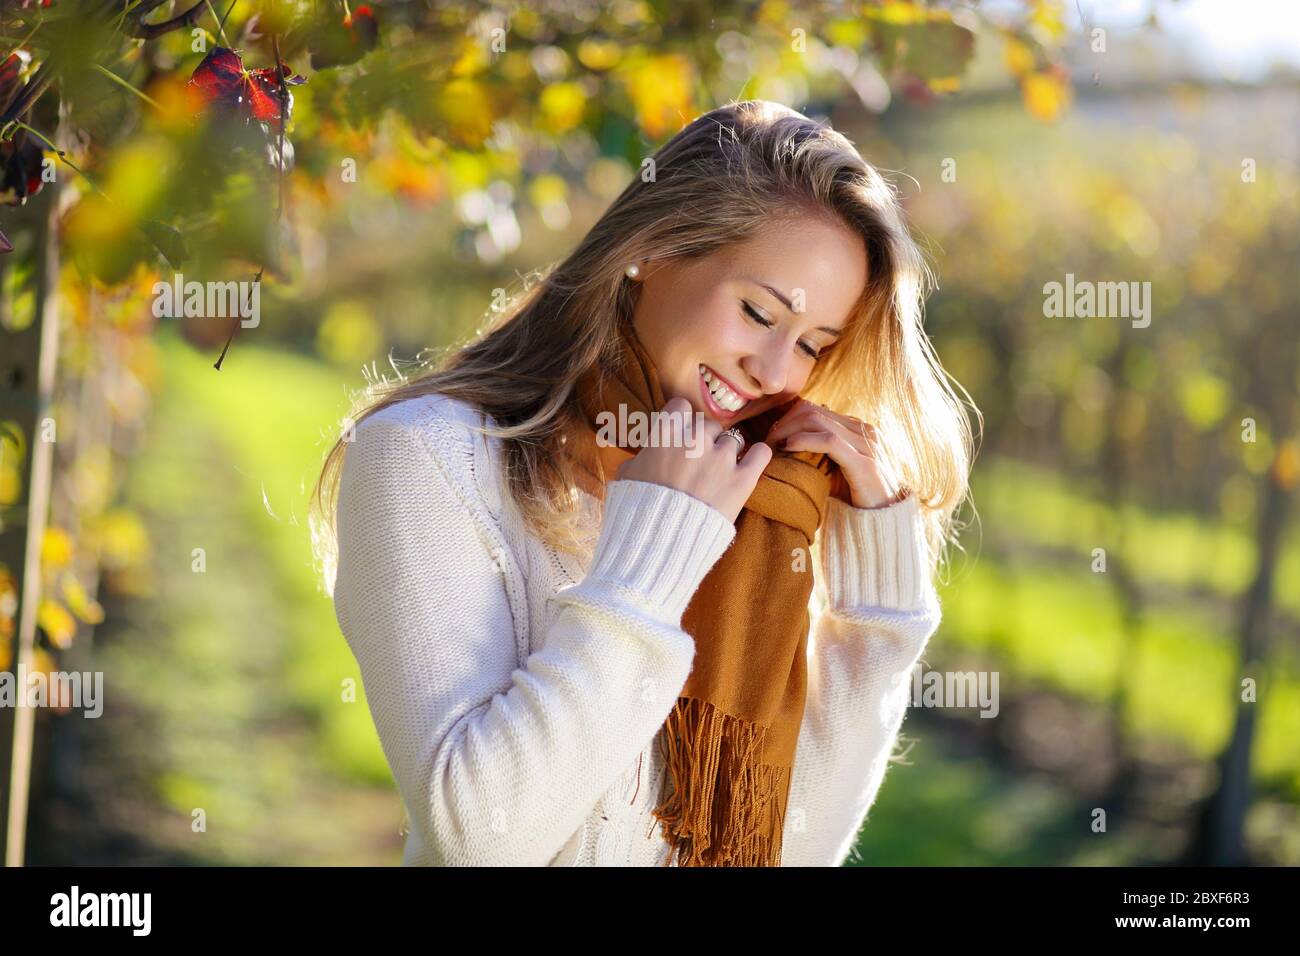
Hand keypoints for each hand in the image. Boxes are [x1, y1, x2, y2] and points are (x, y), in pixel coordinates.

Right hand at [615, 397, 773, 523]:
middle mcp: (695, 440)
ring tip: (718, 474)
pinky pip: (760, 454)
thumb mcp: (626, 477)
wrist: (658, 544)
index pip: (680, 406)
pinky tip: (750, 463)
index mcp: (665, 434)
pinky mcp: (742, 480)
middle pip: (708, 424)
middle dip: (704, 440)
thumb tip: (642, 457)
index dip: (680, 420)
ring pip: (733, 439)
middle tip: (698, 461)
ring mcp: (721, 459)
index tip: (679, 434)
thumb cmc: (637, 511)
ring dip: (726, 453)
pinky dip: (757, 456)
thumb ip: (639, 458)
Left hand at [764, 398, 906, 509]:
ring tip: (774, 448)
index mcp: (856, 428)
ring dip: (788, 432)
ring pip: (817, 420)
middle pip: (812, 411)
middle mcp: (863, 430)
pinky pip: (829, 441)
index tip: (770, 437)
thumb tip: (783, 443)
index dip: (787, 420)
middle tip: (767, 444)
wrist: (883, 519)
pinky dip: (804, 441)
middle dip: (783, 425)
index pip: (813, 409)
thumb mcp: (832, 468)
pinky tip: (789, 448)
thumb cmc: (854, 496)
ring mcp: (866, 443)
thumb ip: (815, 453)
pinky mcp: (864, 462)